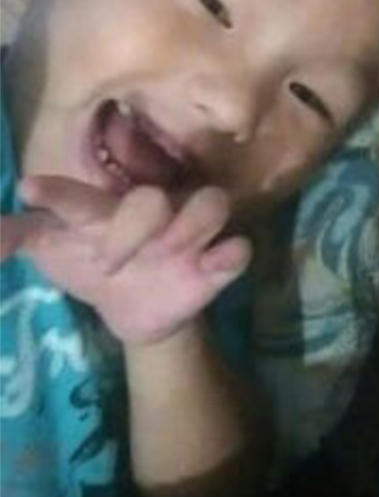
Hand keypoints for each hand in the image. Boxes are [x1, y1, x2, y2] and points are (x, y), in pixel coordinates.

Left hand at [0, 175, 249, 344]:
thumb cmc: (91, 262)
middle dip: (132, 226)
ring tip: (169, 253)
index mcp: (104, 210)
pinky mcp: (217, 265)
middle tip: (110, 262)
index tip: (27, 192)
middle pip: (151, 199)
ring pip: (211, 204)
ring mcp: (188, 235)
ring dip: (190, 226)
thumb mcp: (52, 252)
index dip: (59, 195)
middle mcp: (151, 212)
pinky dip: (230, 255)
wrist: (134, 305)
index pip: (82, 197)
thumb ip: (21, 237)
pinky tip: (215, 263)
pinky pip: (239, 250)